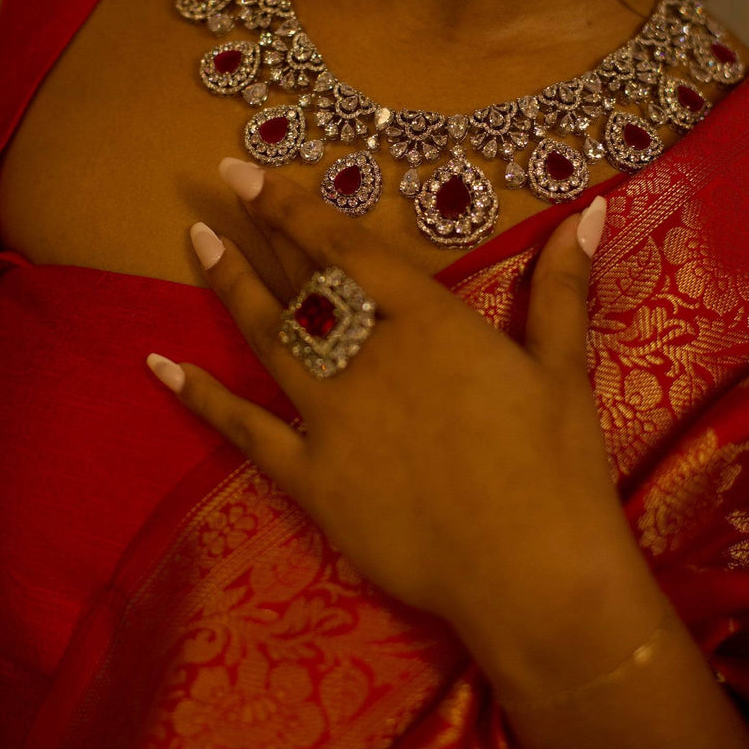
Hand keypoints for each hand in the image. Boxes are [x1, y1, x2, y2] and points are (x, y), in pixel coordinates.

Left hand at [148, 160, 634, 646]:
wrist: (533, 575)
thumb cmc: (558, 468)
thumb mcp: (564, 369)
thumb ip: (562, 288)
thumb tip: (587, 210)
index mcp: (428, 321)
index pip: (348, 248)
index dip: (295, 206)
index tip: (253, 173)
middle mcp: (368, 356)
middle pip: (301, 284)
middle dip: (258, 232)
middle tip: (218, 185)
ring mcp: (331, 418)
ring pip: (268, 339)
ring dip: (229, 288)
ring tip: (196, 245)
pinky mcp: (312, 479)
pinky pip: (245, 432)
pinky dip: (201, 398)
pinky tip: (162, 367)